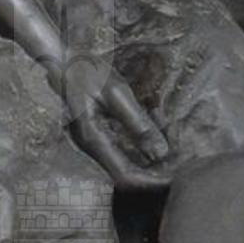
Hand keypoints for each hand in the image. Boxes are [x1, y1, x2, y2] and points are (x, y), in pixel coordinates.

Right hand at [61, 57, 170, 190]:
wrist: (64, 60)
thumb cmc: (87, 72)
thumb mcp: (116, 93)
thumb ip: (138, 123)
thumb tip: (161, 153)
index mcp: (94, 139)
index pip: (125, 176)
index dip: (150, 182)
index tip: (174, 176)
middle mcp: (92, 147)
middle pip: (127, 172)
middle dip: (154, 167)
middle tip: (179, 153)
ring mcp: (95, 141)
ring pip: (127, 160)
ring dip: (150, 151)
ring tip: (168, 131)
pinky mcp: (99, 134)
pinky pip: (123, 147)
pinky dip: (142, 140)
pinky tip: (155, 122)